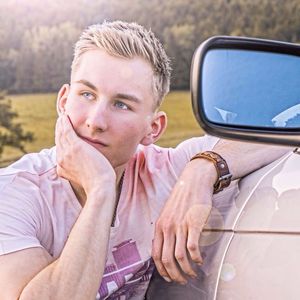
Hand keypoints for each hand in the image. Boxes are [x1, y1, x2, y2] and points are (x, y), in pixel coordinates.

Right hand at [55, 114, 115, 194]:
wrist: (100, 186)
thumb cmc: (97, 183)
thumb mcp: (83, 176)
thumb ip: (79, 170)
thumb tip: (81, 167)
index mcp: (62, 168)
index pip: (60, 150)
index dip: (61, 141)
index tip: (63, 133)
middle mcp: (62, 160)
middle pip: (59, 141)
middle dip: (59, 130)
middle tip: (61, 121)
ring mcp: (67, 153)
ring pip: (62, 134)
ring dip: (61, 124)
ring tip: (63, 117)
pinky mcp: (75, 147)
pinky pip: (67, 130)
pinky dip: (65, 123)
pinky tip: (66, 116)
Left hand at [152, 159, 215, 283]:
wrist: (193, 181)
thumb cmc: (182, 197)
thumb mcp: (167, 213)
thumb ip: (165, 229)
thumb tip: (167, 246)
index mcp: (160, 226)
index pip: (155, 254)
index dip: (161, 270)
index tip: (168, 276)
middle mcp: (168, 227)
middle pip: (167, 260)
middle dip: (174, 275)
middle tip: (181, 279)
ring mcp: (180, 226)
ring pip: (180, 257)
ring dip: (187, 270)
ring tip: (192, 273)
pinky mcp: (194, 223)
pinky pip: (193, 248)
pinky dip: (196, 259)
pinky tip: (200, 260)